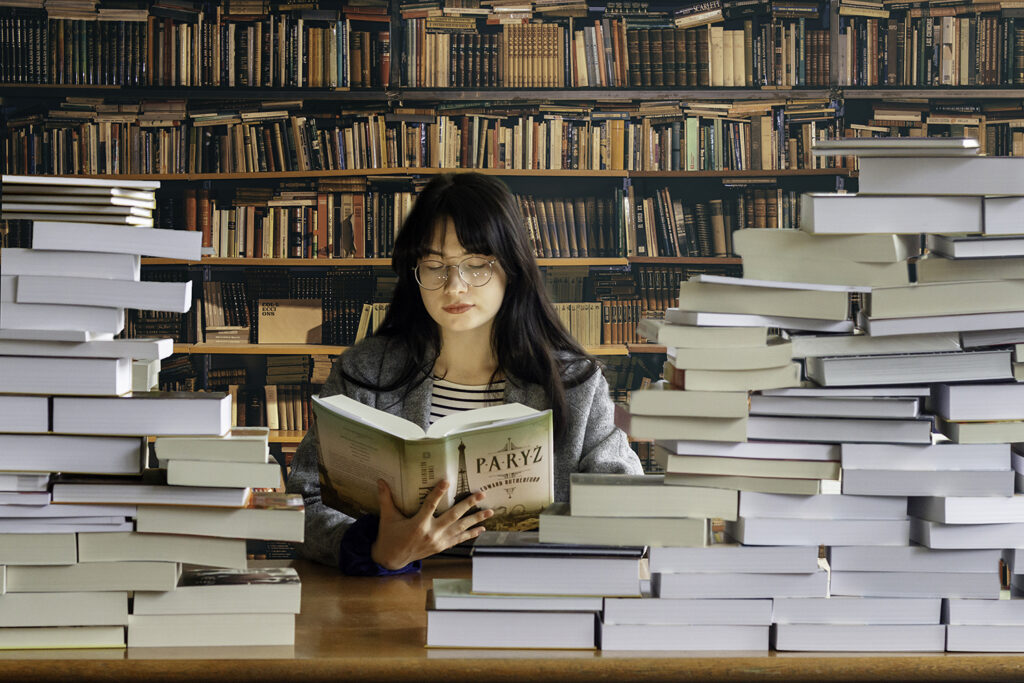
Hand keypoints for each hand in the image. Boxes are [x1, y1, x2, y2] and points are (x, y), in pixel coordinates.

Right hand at [370, 478, 492, 570]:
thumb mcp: (387, 517)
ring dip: (476, 520)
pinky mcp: (441, 547)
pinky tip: (481, 528)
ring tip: (490, 511)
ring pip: (460, 528)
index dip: (439, 492)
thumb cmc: (389, 535)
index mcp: (417, 524)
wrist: (391, 559)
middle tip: (481, 494)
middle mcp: (431, 533)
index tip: (448, 481)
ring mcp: (438, 541)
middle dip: (469, 504)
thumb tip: (380, 480)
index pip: (430, 505)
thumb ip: (385, 498)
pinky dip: (470, 534)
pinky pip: (459, 539)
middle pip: (453, 516)